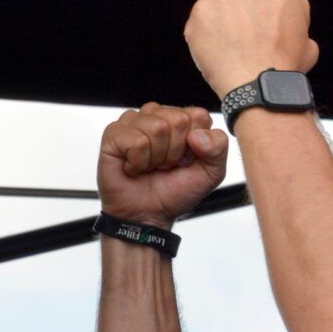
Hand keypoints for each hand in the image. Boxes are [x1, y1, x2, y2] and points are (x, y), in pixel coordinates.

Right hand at [97, 103, 228, 226]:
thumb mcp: (210, 173)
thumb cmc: (173, 193)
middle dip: (174, 151)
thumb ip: (218, 148)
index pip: (198, 115)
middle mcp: (158, 116)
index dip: (195, 144)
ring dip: (156, 158)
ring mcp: (134, 122)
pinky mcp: (114, 134)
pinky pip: (135, 140)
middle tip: (165, 166)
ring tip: (149, 166)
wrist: (147, 216)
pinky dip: (138, 162)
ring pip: (157, 127)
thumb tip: (198, 134)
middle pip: (178, 119)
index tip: (185, 161)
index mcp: (182, 120)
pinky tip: (133, 167)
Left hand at [183, 0, 319, 98]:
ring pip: (222, 6)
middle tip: (245, 42)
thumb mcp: (309, 48)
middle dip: (245, 15)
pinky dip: (204, 34)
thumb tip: (292, 37)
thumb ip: (299, 33)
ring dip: (224, 22)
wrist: (257, 84)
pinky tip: (215, 52)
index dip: (269, 18)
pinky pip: (201, 20)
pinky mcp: (202, 8)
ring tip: (229, 50)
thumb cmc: (285, 69)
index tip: (265, 33)